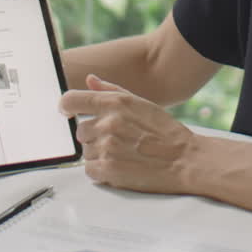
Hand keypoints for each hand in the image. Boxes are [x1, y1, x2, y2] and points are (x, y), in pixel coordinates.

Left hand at [59, 74, 198, 193]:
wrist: (185, 160)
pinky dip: (101, 171)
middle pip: (80, 131)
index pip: (71, 100)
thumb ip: (111, 90)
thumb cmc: (165, 131)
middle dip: (94, 136)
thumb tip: (89, 80)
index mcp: (115, 103)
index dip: (66, 107)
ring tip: (123, 154)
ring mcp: (107, 147)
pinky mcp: (108, 170)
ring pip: (85, 152)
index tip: (67, 113)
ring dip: (99, 154)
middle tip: (118, 140)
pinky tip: (120, 166)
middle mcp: (108, 123)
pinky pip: (89, 170)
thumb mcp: (140, 103)